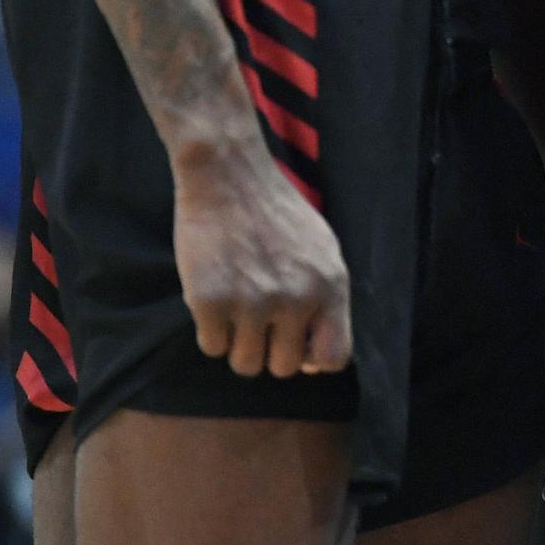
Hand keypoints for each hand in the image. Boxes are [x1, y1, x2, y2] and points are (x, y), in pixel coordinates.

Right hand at [169, 146, 350, 377]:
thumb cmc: (276, 212)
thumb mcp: (322, 249)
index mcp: (330, 286)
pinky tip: (214, 299)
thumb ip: (325, 298)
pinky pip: (211, 348)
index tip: (296, 346)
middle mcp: (296, 299)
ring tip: (236, 309)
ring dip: (238, 344)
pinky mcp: (209, 302)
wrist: (229, 177)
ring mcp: (252, 303)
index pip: (335, 356)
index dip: (313, 360)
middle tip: (258, 321)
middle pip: (283, 368)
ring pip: (245, 364)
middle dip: (269, 349)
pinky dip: (210, 331)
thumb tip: (317, 360)